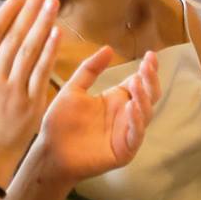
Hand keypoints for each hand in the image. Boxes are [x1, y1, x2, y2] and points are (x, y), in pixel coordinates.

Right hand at [0, 0, 60, 182]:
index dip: (8, 11)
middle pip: (13, 37)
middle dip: (29, 10)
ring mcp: (12, 91)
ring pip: (29, 50)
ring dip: (42, 23)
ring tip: (52, 3)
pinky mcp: (31, 103)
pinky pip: (42, 71)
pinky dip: (50, 50)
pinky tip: (57, 32)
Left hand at [33, 46, 161, 183]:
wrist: (50, 151)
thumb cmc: (60, 122)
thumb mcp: (74, 90)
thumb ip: (90, 69)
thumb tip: (108, 48)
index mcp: (117, 99)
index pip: (139, 81)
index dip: (148, 69)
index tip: (150, 54)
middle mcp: (126, 114)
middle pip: (148, 95)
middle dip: (151, 80)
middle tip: (147, 65)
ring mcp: (127, 133)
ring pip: (146, 113)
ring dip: (143, 98)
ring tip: (136, 83)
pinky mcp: (124, 150)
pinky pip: (135, 135)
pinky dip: (136, 121)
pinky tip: (131, 108)